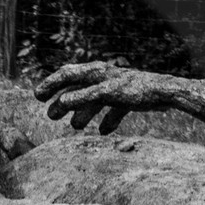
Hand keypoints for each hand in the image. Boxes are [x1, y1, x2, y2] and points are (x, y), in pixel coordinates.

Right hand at [36, 61, 170, 133]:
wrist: (167, 93)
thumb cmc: (138, 90)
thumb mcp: (108, 94)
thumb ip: (85, 97)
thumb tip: (62, 100)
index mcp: (97, 72)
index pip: (68, 75)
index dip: (51, 84)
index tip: (37, 96)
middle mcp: (104, 77)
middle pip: (78, 88)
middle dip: (63, 102)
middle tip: (51, 116)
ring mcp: (116, 88)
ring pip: (93, 100)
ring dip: (82, 113)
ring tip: (73, 127)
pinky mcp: (128, 98)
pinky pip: (112, 109)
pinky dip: (106, 120)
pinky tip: (103, 132)